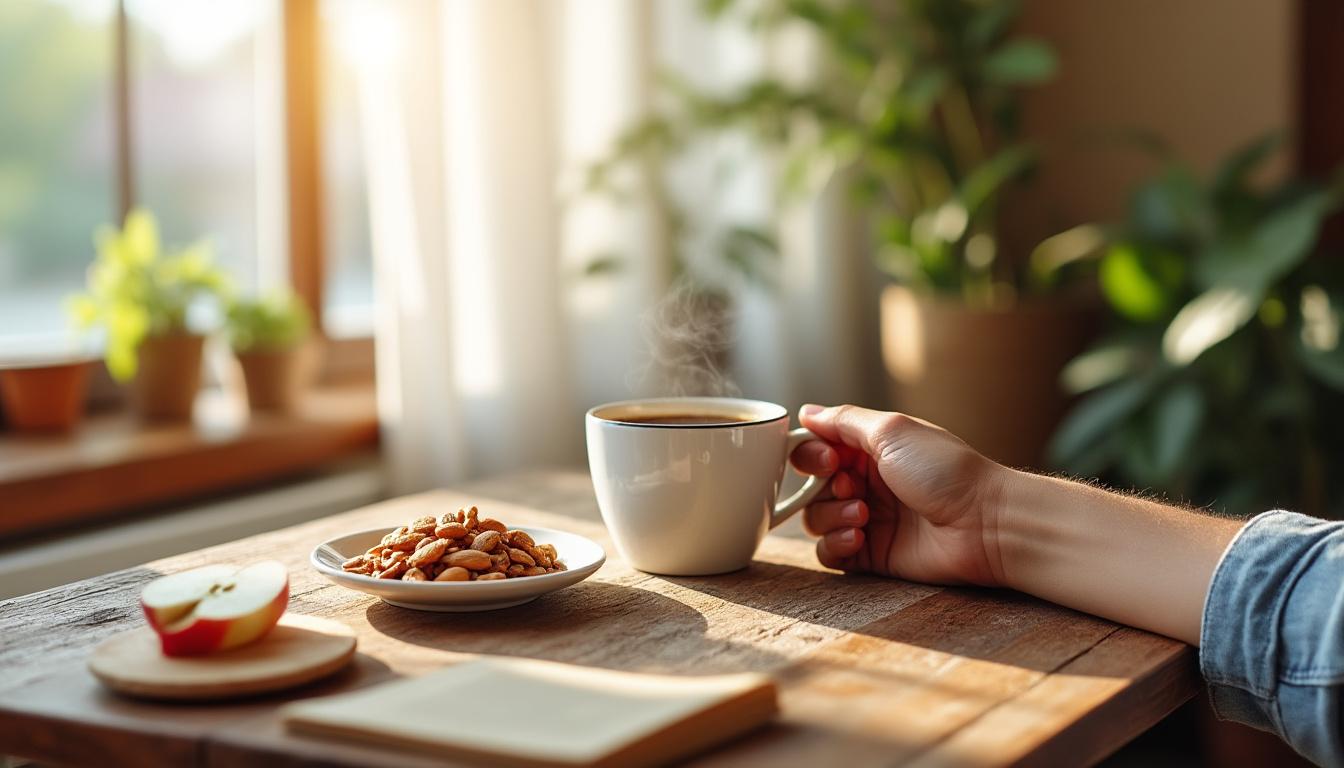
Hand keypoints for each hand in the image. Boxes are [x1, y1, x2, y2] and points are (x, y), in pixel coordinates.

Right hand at [790, 404, 1006, 586]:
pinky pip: (830, 552)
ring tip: (861, 515)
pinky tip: (858, 537)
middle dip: (822, 487)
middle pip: (812, 485)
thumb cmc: (946, 472)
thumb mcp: (892, 432)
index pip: (818, 448)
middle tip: (849, 487)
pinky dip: (834, 544)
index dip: (812, 455)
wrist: (986, 524)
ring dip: (829, 515)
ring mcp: (868, 520)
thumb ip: (844, 421)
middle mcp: (867, 483)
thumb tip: (806, 412)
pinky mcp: (872, 554)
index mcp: (872, 449)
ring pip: (816, 518)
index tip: (828, 460)